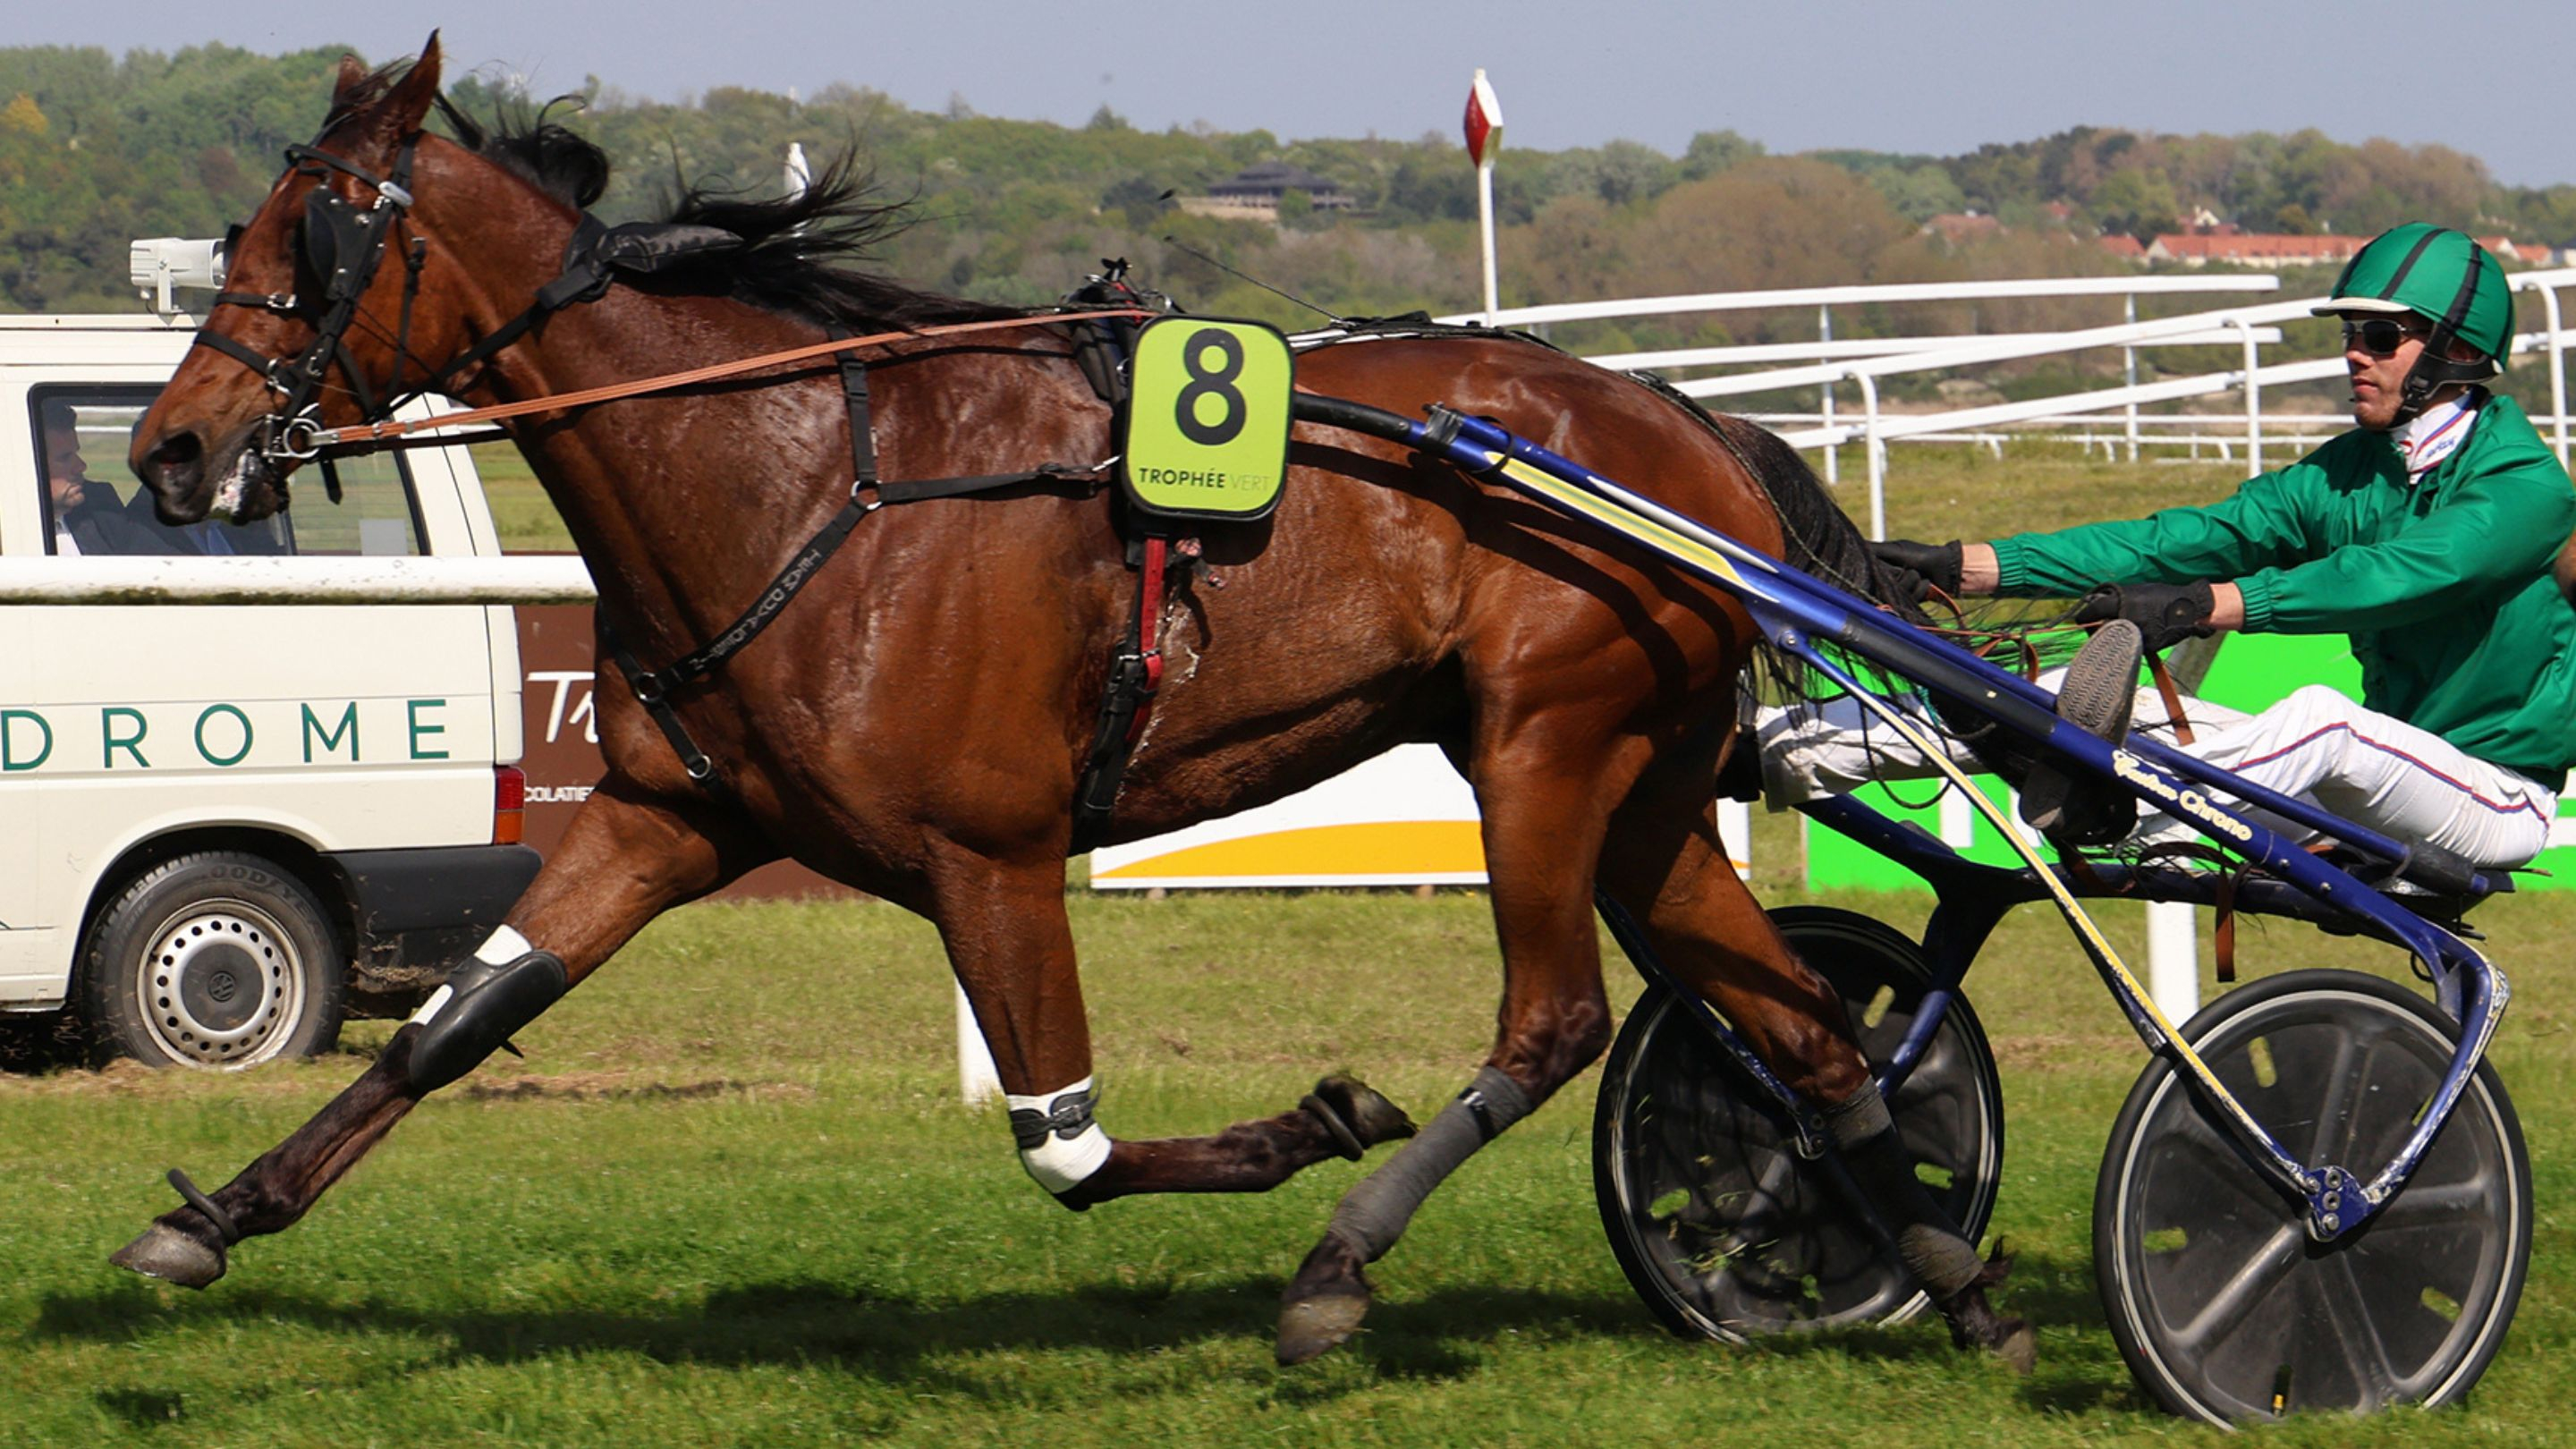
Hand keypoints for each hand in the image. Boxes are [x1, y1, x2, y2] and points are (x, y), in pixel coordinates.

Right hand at [1869, 538, 1962, 596]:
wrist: (1947, 568)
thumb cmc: (1922, 554)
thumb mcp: (1897, 549)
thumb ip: (1875, 550)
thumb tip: (1855, 547)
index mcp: (1881, 566)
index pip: (1868, 574)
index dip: (1875, 574)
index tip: (1887, 570)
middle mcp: (1887, 580)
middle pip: (1882, 586)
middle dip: (1898, 576)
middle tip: (1908, 569)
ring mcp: (1898, 591)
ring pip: (1897, 593)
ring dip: (1912, 583)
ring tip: (1920, 575)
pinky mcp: (1909, 601)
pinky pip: (1910, 600)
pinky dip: (1921, 589)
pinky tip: (1927, 583)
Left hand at [2072, 581, 2217, 652]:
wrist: (2190, 609)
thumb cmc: (2162, 596)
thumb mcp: (2137, 590)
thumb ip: (2116, 598)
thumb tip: (2095, 603)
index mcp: (2121, 601)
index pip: (2091, 612)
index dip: (2084, 617)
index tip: (2080, 620)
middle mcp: (2125, 619)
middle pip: (2100, 629)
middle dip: (2099, 628)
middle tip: (2101, 626)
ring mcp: (2136, 634)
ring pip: (2115, 639)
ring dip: (2117, 636)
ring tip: (2131, 627)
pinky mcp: (2146, 646)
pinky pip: (2132, 646)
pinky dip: (2134, 642)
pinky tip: (2146, 632)